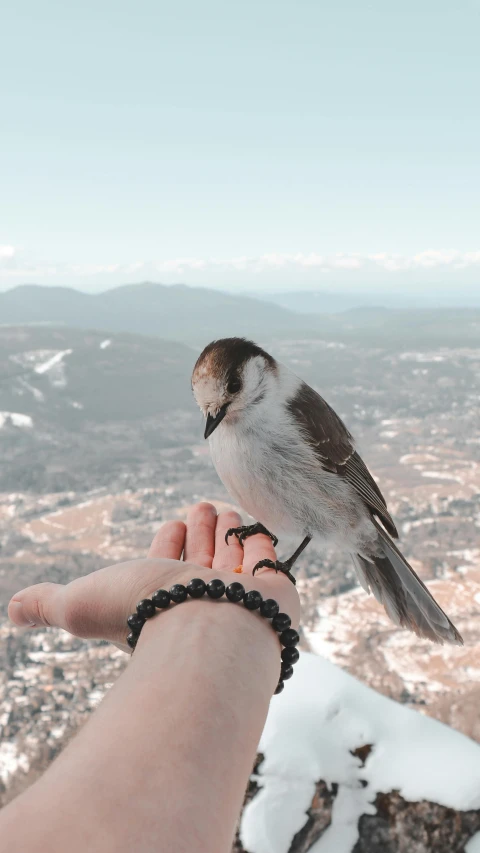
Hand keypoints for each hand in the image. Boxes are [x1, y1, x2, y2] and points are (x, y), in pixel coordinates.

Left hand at [8, 503, 299, 651]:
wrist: (208, 629)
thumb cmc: (145, 615)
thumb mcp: (81, 604)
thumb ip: (47, 604)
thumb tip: (10, 611)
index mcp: (161, 595)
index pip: (167, 560)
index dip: (168, 540)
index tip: (174, 524)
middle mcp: (198, 597)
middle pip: (200, 555)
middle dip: (200, 529)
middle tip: (201, 509)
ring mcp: (237, 595)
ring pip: (232, 555)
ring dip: (227, 532)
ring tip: (224, 513)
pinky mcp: (273, 592)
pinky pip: (266, 560)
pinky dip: (258, 544)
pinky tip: (253, 532)